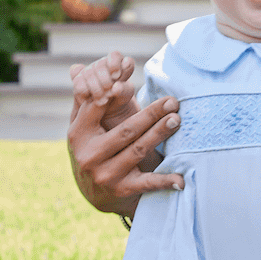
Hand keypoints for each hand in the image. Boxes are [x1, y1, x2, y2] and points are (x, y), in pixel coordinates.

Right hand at [68, 58, 184, 215]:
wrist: (93, 192)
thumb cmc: (93, 147)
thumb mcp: (84, 126)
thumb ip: (87, 99)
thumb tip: (79, 66)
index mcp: (79, 134)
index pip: (97, 107)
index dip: (114, 93)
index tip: (131, 81)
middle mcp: (90, 155)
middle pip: (126, 129)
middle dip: (152, 114)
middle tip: (172, 102)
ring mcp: (106, 174)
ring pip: (139, 149)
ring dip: (161, 133)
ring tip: (177, 119)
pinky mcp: (122, 190)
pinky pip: (148, 183)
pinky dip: (166, 181)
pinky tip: (181, 179)